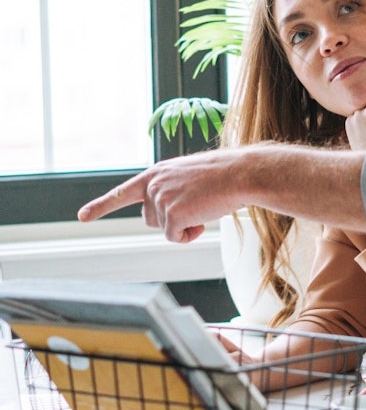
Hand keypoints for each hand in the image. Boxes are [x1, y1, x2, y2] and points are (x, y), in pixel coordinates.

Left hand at [77, 151, 245, 242]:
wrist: (239, 173)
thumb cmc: (222, 175)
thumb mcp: (188, 177)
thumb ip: (170, 190)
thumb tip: (169, 217)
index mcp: (156, 173)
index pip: (122, 192)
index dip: (101, 206)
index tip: (82, 217)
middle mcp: (153, 185)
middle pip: (150, 217)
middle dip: (171, 218)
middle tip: (196, 203)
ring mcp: (161, 199)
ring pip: (164, 228)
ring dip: (184, 224)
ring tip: (203, 205)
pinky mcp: (172, 214)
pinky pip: (176, 237)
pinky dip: (190, 234)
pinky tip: (204, 216)